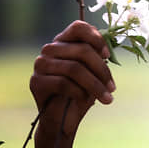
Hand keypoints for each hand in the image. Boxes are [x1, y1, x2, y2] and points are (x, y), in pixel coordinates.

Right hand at [29, 20, 114, 147]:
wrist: (63, 120)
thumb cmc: (81, 93)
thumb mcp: (94, 73)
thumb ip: (98, 57)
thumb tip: (108, 50)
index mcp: (65, 42)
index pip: (78, 27)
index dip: (96, 38)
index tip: (107, 55)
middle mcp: (50, 49)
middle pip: (82, 50)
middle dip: (102, 70)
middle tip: (112, 88)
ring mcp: (40, 64)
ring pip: (74, 68)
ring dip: (95, 85)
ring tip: (107, 98)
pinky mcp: (36, 82)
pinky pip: (63, 83)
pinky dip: (79, 92)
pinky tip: (83, 100)